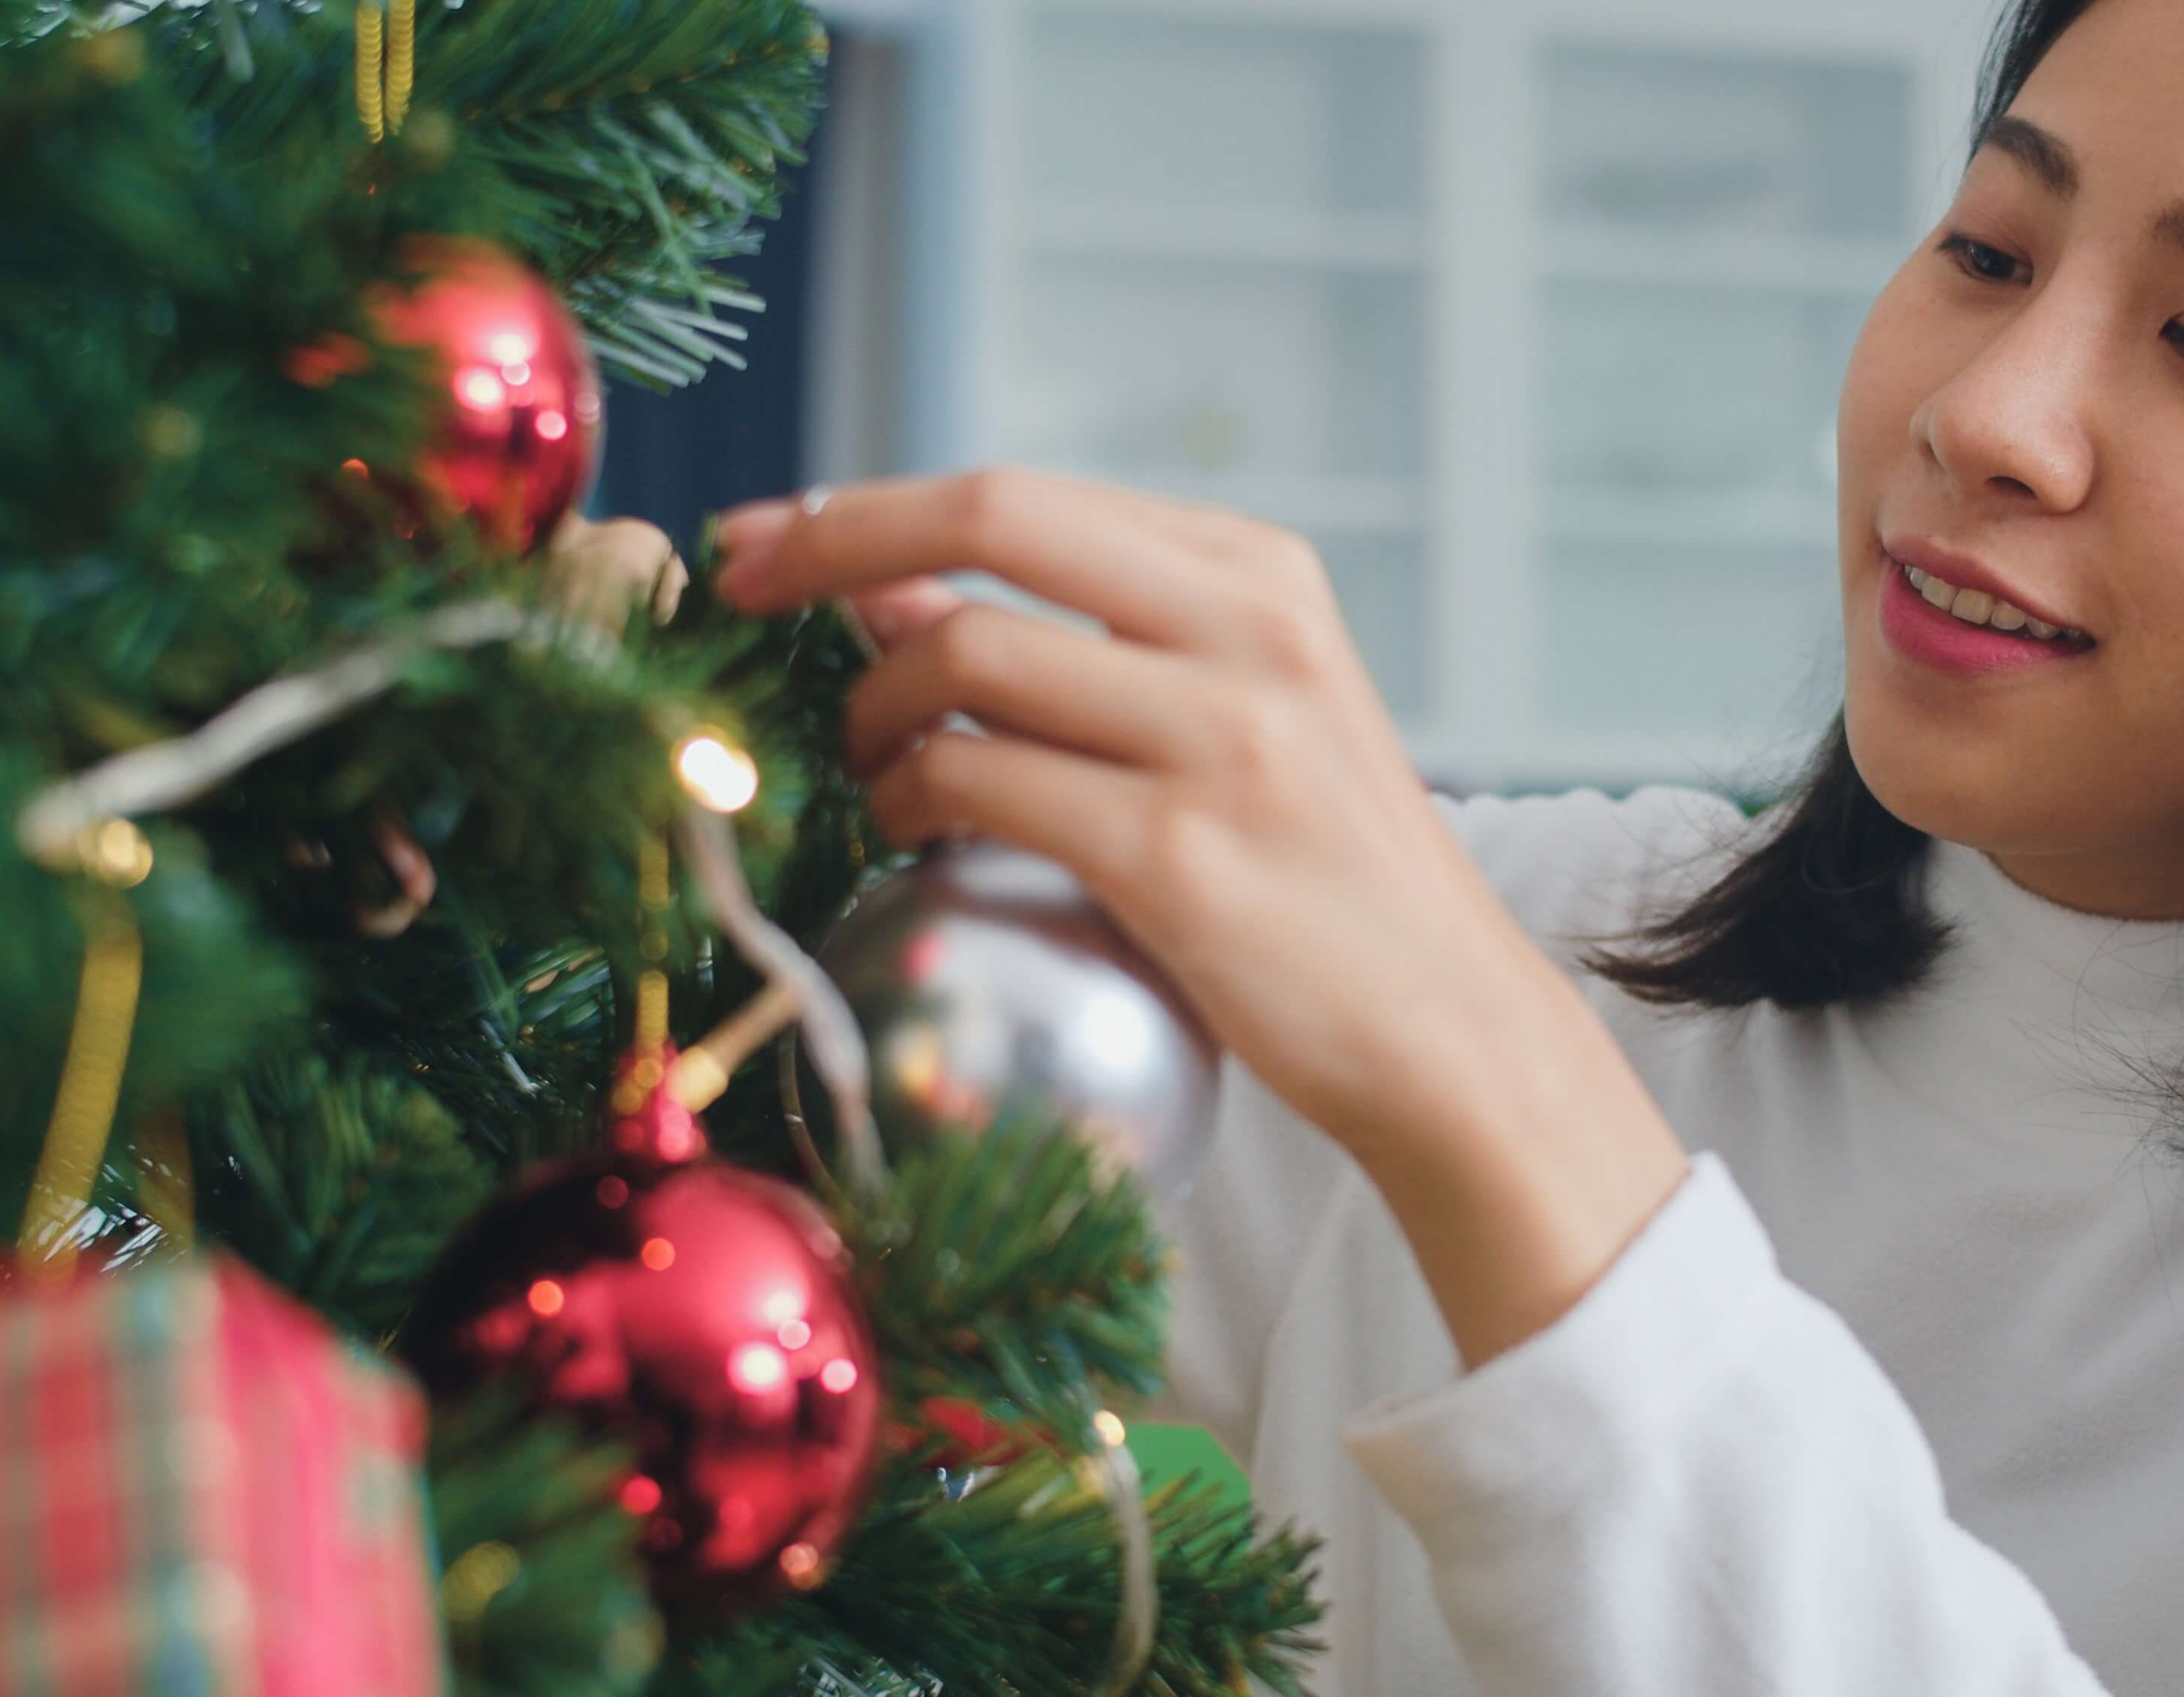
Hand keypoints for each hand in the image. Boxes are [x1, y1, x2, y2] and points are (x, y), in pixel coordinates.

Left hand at [712, 469, 1688, 1366]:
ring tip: (870, 771)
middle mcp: (1249, 630)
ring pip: (967, 656)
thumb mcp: (1232, 717)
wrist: (1446, 1028)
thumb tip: (884, 582)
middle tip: (737, 591)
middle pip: (990, 518)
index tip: (772, 542)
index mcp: (1261, 574)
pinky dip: (912, 798)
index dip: (870, 507)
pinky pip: (982, 784)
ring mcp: (1221, 738)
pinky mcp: (1180, 856)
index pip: (1025, 496)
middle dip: (831, 542)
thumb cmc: (1321, 878)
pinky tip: (910, 829)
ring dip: (873, 711)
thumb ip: (1081, 644)